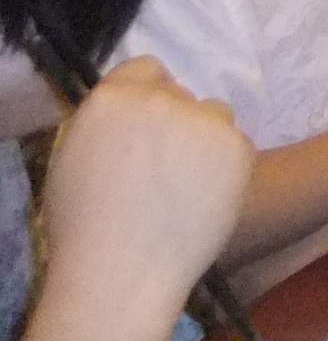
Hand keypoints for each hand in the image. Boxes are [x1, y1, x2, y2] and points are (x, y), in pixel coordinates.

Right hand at [40, 57, 252, 307]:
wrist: (125, 271)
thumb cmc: (85, 228)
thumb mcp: (75, 158)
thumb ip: (108, 124)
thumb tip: (130, 116)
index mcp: (112, 98)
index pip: (146, 69)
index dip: (149, 96)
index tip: (149, 127)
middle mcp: (161, 99)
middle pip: (181, 95)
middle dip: (177, 123)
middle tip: (166, 168)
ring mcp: (203, 120)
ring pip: (214, 116)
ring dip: (206, 141)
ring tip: (188, 188)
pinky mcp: (238, 145)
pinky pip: (237, 145)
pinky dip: (228, 167)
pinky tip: (207, 200)